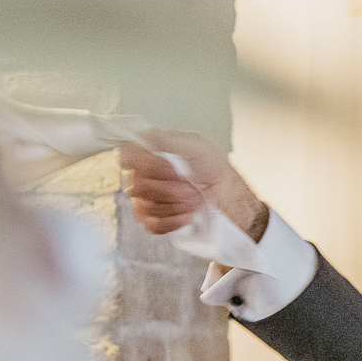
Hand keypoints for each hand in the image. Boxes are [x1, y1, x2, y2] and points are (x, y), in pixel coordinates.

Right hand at [120, 131, 265, 239]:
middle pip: (136, 184)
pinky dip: (172, 221)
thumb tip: (142, 135)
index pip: (128, 155)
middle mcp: (148, 174)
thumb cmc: (220, 174)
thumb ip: (167, 139)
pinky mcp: (156, 220)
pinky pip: (150, 224)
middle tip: (191, 189)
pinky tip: (187, 216)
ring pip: (143, 206)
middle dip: (169, 190)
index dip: (149, 166)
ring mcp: (150, 198)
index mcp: (155, 153)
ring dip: (174, 205)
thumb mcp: (198, 147)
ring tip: (193, 202)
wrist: (233, 204)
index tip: (173, 170)